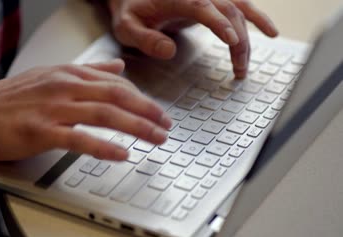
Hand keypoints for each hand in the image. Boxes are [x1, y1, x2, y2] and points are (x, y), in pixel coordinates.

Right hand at [0, 59, 170, 160]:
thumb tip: (118, 67)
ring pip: (104, 115)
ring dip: (135, 127)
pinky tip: (122, 154)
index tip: (157, 110)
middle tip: (166, 125)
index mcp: (68, 74)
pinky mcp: (41, 131)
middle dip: (147, 111)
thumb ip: (87, 72)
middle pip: (116, 96)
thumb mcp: (51, 76)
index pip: (115, 82)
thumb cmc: (10, 99)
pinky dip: (104, 147)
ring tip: (156, 138)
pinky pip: (79, 139)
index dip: (141, 97)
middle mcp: (64, 87)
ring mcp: (53, 108)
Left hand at [108, 0, 278, 77]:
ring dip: (247, 37)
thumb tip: (169, 51)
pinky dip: (255, 19)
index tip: (232, 41)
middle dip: (239, 40)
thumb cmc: (129, 10)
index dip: (220, 23)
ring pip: (238, 10)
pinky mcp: (211, 2)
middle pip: (228, 10)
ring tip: (244, 66)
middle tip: (239, 69)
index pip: (203, 7)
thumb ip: (145, 39)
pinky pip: (239, 7)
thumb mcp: (127, 27)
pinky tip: (269, 32)